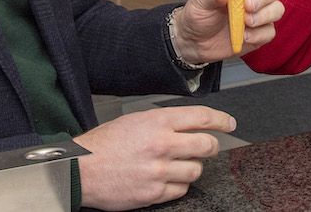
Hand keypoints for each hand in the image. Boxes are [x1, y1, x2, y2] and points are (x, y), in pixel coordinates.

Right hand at [75, 106, 234, 209]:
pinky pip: (181, 190)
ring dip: (191, 167)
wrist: (81, 169)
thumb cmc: (104, 144)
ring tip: (176, 164)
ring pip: (196, 170)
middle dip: (212, 146)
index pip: (201, 117)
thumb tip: (189, 125)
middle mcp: (162, 145)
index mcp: (157, 122)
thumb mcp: (134, 121)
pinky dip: (178, 185)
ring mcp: (159, 171)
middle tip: (208, 147)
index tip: (229, 123)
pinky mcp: (154, 193)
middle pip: (207, 145)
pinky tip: (165, 178)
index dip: (221, 120)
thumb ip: (162, 122)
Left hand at [170, 0, 283, 63]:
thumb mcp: (200, 2)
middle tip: (247, 6)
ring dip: (264, 16)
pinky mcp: (260, 34)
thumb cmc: (198, 15)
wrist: (195, 42)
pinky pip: (270, 32)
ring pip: (277, 9)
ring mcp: (259, 15)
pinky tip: (245, 36)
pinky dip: (259, 34)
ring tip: (246, 22)